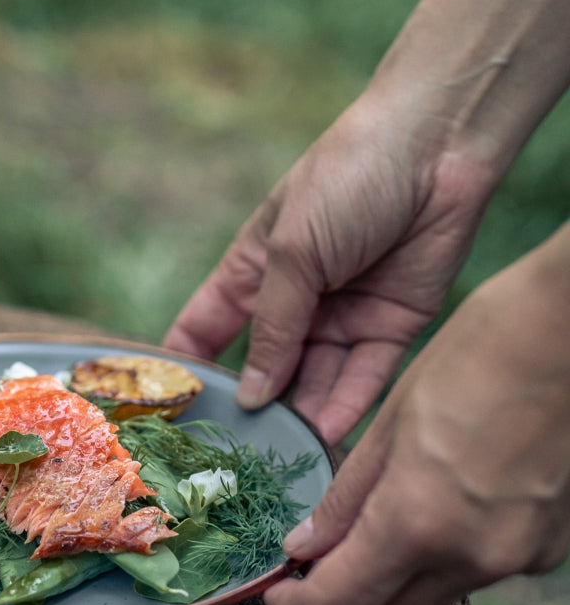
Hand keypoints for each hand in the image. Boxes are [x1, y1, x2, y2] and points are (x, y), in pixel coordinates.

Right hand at [164, 95, 495, 444]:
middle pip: (264, 366)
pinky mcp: (391, 327)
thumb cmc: (345, 180)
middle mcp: (295, 301)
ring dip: (298, 417)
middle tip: (229, 452)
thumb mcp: (291, 252)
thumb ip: (271, 327)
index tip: (166, 410)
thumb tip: (249, 396)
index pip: (207, 328)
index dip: (186, 366)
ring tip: (277, 458)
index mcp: (254, 271)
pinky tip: (321, 438)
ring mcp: (342, 317)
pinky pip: (362, 378)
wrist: (438, 146)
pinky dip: (344, 408)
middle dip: (249, 407)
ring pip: (314, 381)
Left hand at [263, 226, 569, 604]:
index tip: (278, 594)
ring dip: (395, 573)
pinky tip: (445, 499)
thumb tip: (302, 549)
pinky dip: (446, 553)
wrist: (567, 333)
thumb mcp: (388, 425)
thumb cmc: (473, 359)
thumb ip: (344, 500)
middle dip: (343, 592)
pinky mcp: (549, 547)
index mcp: (416, 521)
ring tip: (383, 511)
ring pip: (432, 595)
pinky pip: (477, 570)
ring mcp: (518, 557)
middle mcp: (472, 556)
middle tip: (318, 551)